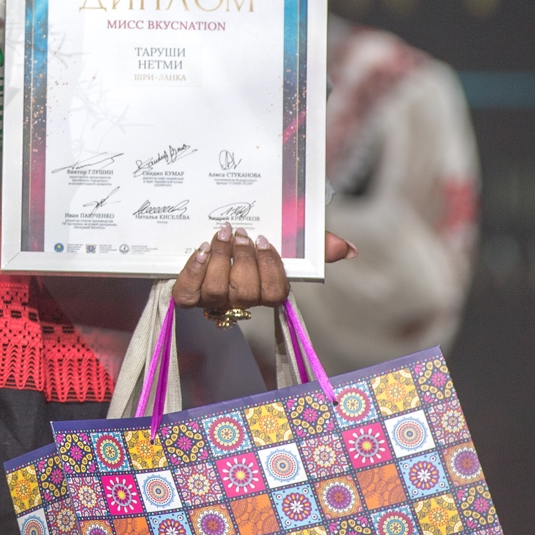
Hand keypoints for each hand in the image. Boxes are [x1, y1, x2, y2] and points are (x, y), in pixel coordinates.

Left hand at [172, 224, 356, 322]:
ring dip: (220, 260)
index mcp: (263, 290)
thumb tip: (348, 249)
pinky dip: (194, 270)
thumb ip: (315, 244)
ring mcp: (210, 300)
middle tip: (241, 233)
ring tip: (222, 234)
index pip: (275, 294)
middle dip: (244, 261)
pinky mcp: (186, 294)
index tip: (263, 239)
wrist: (201, 234)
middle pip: (245, 294)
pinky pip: (188, 292)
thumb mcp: (283, 238)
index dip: (270, 269)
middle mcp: (238, 301)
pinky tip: (201, 250)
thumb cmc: (248, 241)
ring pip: (217, 292)